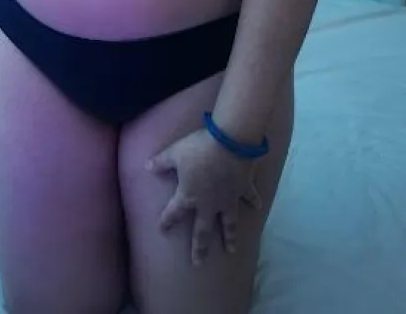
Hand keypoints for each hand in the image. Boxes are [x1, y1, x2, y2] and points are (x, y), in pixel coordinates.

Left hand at [147, 128, 261, 265]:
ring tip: (230, 250)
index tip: (162, 230)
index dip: (167, 221)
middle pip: (203, 230)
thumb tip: (147, 166)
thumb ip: (161, 162)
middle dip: (200, 248)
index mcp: (189, 196)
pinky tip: (258, 208)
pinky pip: (250, 197)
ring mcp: (228, 199)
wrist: (230, 142)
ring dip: (230, 236)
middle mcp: (209, 204)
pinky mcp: (243, 189)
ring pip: (229, 223)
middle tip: (199, 263)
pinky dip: (254, 202)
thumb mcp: (174, 152)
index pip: (174, 212)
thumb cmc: (198, 148)